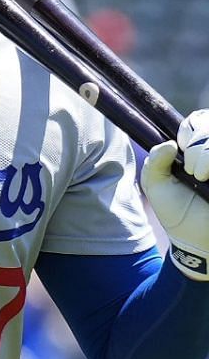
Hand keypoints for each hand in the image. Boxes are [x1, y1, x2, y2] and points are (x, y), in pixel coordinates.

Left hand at [141, 109, 208, 279]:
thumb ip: (155, 162)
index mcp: (194, 150)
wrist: (195, 239)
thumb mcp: (155, 184)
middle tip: (191, 169)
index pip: (197, 120)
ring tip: (200, 177)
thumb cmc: (176, 211)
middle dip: (198, 143)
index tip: (180, 146)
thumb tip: (170, 144)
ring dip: (205, 154)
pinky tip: (207, 179)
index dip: (189, 128)